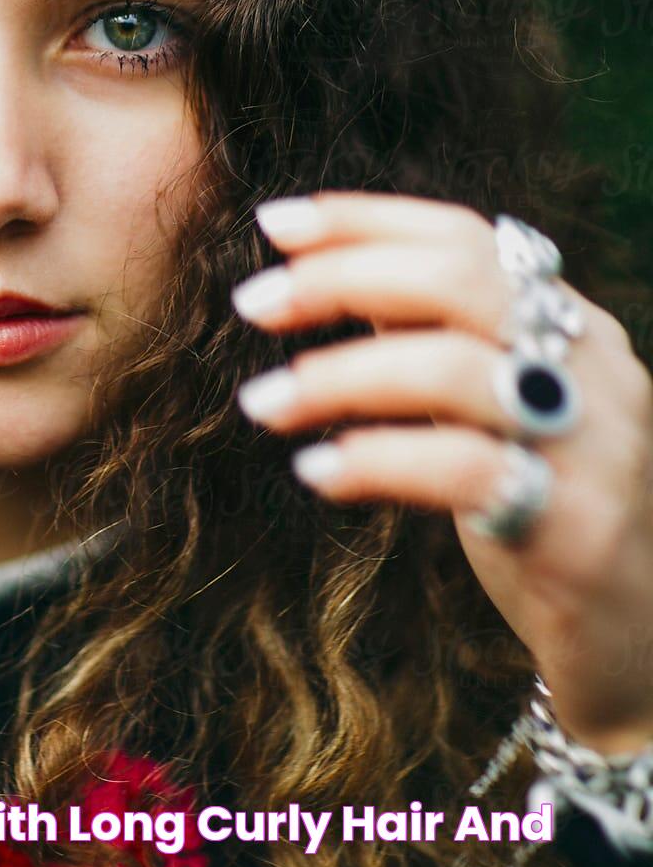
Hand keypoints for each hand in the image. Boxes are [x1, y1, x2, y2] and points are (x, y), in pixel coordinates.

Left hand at [232, 191, 652, 755]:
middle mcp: (593, 366)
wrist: (643, 646)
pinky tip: (317, 473)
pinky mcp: (581, 525)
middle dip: (342, 278)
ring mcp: (595, 441)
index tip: (272, 223)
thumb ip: (429, 337)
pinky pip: (463, 469)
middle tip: (253, 304)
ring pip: (454, 368)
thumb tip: (332, 269)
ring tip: (263, 402)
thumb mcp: (486, 410)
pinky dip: (377, 461)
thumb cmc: (546, 511)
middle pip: (460, 279)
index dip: (365, 220)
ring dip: (338, 376)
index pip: (465, 236)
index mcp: (569, 323)